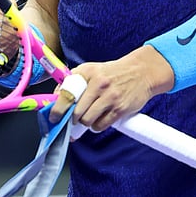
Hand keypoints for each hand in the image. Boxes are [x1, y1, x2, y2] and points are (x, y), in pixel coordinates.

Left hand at [48, 46, 168, 132]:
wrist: (141, 72)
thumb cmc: (112, 73)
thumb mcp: (92, 70)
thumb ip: (74, 80)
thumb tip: (56, 96)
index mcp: (87, 72)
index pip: (67, 93)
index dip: (58, 108)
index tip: (54, 117)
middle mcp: (98, 84)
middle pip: (76, 111)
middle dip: (72, 118)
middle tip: (73, 118)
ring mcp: (110, 97)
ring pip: (87, 120)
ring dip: (85, 122)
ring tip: (88, 117)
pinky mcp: (120, 109)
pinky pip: (101, 125)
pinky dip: (96, 126)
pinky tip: (99, 119)